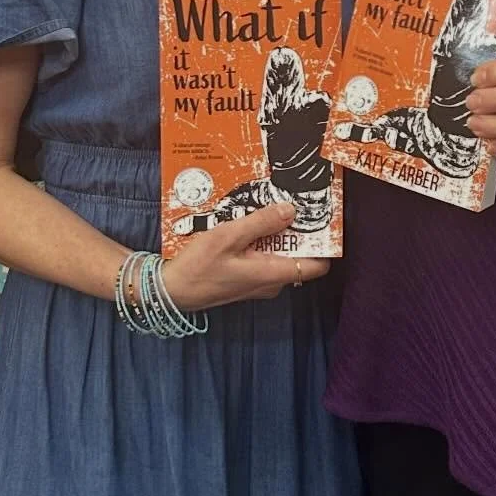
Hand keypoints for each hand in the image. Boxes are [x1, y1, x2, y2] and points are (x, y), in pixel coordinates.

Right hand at [159, 203, 328, 311]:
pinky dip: (263, 243)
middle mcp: (271, 283)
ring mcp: (259, 284)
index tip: (322, 220)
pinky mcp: (246, 281)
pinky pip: (265, 259)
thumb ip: (261, 223)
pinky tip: (249, 227)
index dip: (324, 244)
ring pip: (280, 256)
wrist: (171, 291)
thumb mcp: (229, 236)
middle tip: (292, 205)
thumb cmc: (198, 266)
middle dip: (298, 233)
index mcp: (272, 274)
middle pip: (299, 257)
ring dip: (278, 236)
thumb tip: (291, 210)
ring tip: (268, 210)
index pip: (316, 266)